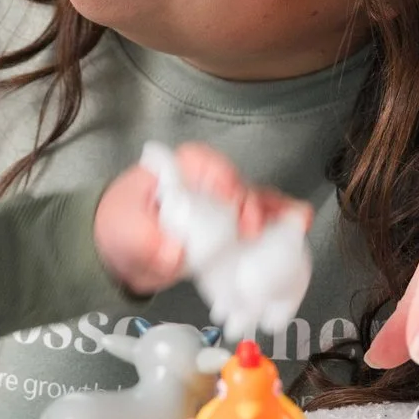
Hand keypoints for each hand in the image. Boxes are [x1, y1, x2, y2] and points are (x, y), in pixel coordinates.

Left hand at [94, 142, 308, 294]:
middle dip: (249, 204)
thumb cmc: (120, 227)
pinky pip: (259, 224)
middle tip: (250, 227)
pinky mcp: (230, 232)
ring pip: (254, 203)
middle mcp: (203, 185)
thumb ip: (146, 241)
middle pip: (235, 185)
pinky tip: (298, 225)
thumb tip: (175, 254)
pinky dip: (279, 224)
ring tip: (294, 224)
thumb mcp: (124, 231)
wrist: (121, 253)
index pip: (201, 163)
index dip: (220, 177)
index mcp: (176, 171)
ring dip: (273, 214)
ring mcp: (220, 208)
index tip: (228, 199)